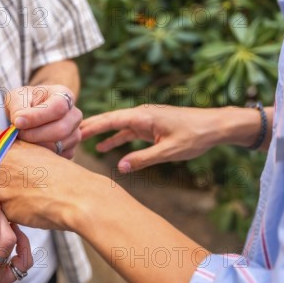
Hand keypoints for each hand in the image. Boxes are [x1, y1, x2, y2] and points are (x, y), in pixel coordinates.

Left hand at [5, 85, 81, 158]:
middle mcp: (74, 115)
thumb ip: (18, 107)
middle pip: (62, 129)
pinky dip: (41, 155)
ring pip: (59, 146)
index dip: (38, 117)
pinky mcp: (70, 150)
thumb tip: (19, 122)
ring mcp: (75, 133)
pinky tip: (30, 146)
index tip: (18, 122)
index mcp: (64, 95)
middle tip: (18, 133)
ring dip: (36, 146)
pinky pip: (57, 157)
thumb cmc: (22, 102)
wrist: (26, 114)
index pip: (58, 107)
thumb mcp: (16, 98)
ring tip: (22, 138)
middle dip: (35, 135)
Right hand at [80, 105, 224, 172]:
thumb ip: (143, 159)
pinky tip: (106, 148)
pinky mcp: (150, 127)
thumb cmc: (195, 136)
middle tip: (68, 133)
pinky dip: (116, 139)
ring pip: (116, 126)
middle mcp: (141, 115)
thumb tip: (119, 167)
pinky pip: (127, 132)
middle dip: (90, 127)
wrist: (215, 126)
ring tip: (81, 141)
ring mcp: (145, 120)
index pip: (111, 120)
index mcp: (143, 116)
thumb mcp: (169, 151)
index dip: (92, 126)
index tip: (74, 131)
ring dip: (101, 133)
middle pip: (109, 120)